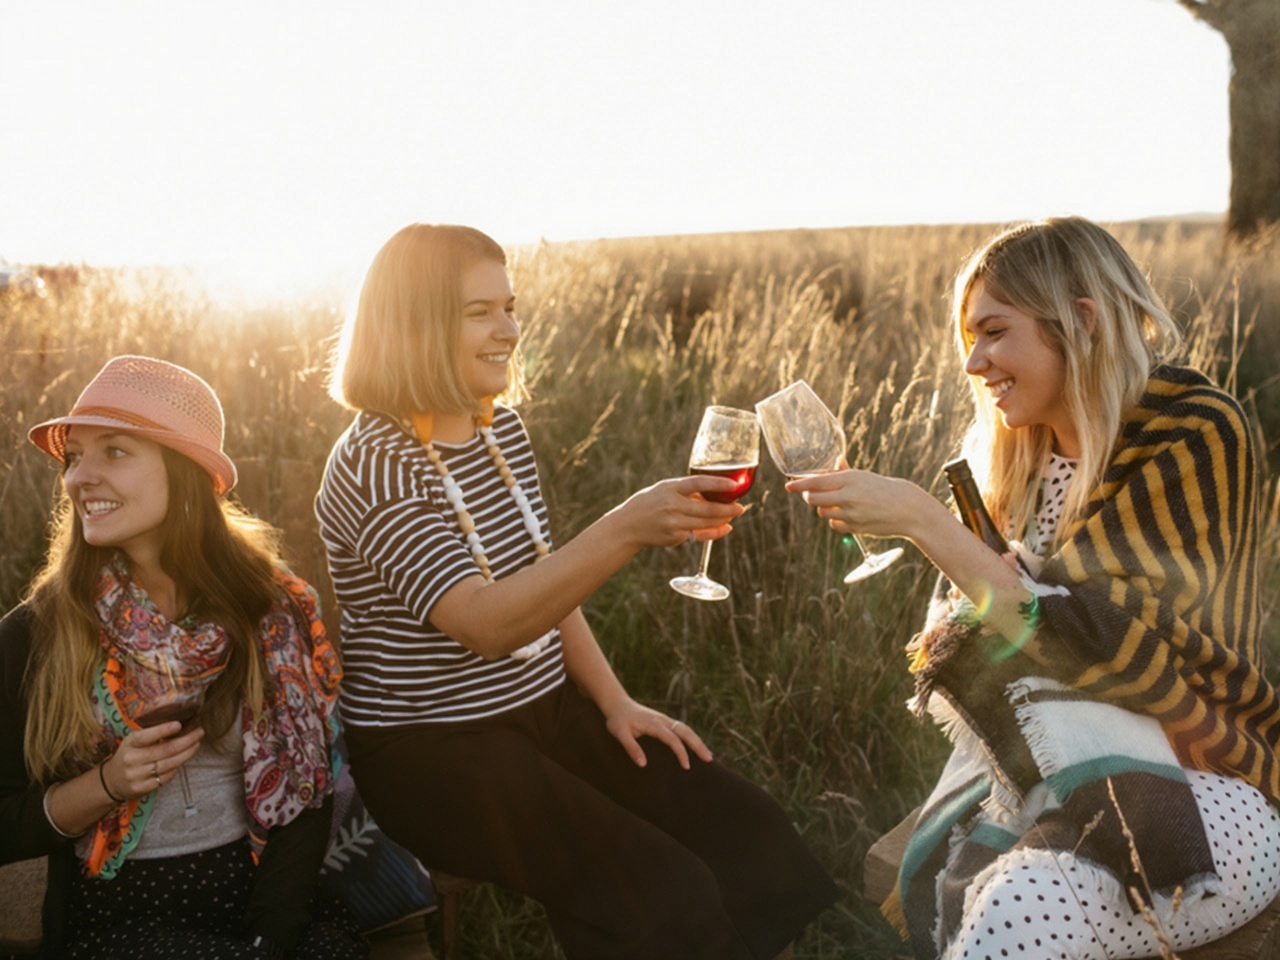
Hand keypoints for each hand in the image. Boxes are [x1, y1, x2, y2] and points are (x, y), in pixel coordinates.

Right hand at [102, 721, 204, 800]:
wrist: (112, 781)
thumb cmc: (129, 755)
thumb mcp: (133, 742)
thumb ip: (151, 735)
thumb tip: (180, 726)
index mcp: (129, 744)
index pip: (145, 736)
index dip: (162, 730)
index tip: (179, 724)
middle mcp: (132, 760)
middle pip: (165, 750)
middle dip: (187, 741)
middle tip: (199, 733)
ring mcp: (136, 776)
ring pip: (169, 764)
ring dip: (187, 754)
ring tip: (196, 745)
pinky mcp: (141, 788)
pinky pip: (166, 778)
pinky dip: (177, 768)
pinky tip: (183, 759)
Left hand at [602, 697, 712, 769]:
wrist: (618, 705)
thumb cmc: (617, 721)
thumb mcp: (619, 734)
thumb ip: (631, 748)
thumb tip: (643, 764)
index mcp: (654, 724)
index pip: (673, 739)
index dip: (681, 752)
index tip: (686, 766)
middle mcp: (663, 720)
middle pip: (686, 731)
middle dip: (698, 745)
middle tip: (709, 759)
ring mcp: (665, 720)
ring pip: (686, 729)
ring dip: (698, 741)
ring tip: (708, 755)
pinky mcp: (664, 721)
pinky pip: (682, 729)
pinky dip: (691, 737)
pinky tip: (696, 746)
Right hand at [612, 475, 744, 548]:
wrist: (628, 525)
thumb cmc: (650, 503)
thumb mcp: (665, 489)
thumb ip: (687, 491)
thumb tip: (714, 493)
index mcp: (671, 489)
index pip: (699, 483)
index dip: (718, 483)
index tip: (734, 484)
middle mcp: (673, 506)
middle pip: (708, 508)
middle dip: (728, 509)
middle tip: (741, 507)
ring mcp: (674, 524)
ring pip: (707, 523)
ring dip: (724, 520)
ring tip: (734, 515)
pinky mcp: (675, 538)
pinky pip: (700, 535)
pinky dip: (714, 531)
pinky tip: (724, 528)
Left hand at [786, 469, 925, 539]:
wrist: (907, 509)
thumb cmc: (884, 489)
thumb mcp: (864, 477)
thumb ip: (845, 473)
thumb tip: (834, 465)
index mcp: (849, 479)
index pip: (816, 482)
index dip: (799, 484)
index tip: (788, 485)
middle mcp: (847, 496)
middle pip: (813, 499)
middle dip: (810, 497)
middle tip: (813, 494)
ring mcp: (850, 514)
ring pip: (822, 513)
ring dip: (824, 508)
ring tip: (838, 503)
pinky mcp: (854, 528)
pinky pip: (834, 524)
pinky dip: (836, 520)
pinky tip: (848, 514)